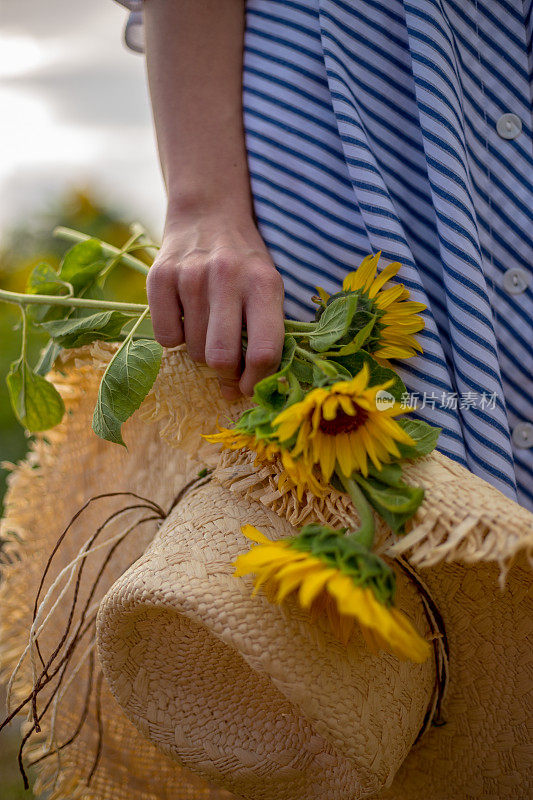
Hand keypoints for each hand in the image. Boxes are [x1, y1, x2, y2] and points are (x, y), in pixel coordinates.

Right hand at [146, 208, 284, 399]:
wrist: (208, 215)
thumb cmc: (245, 264)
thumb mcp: (268, 288)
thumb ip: (267, 334)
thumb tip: (249, 391)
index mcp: (264, 284)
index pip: (264, 351)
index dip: (257, 382)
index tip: (250, 388)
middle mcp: (228, 277)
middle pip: (222, 357)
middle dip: (225, 376)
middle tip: (226, 374)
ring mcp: (191, 275)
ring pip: (192, 350)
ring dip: (200, 351)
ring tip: (208, 328)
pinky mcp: (160, 276)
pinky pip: (165, 337)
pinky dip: (174, 338)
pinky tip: (184, 316)